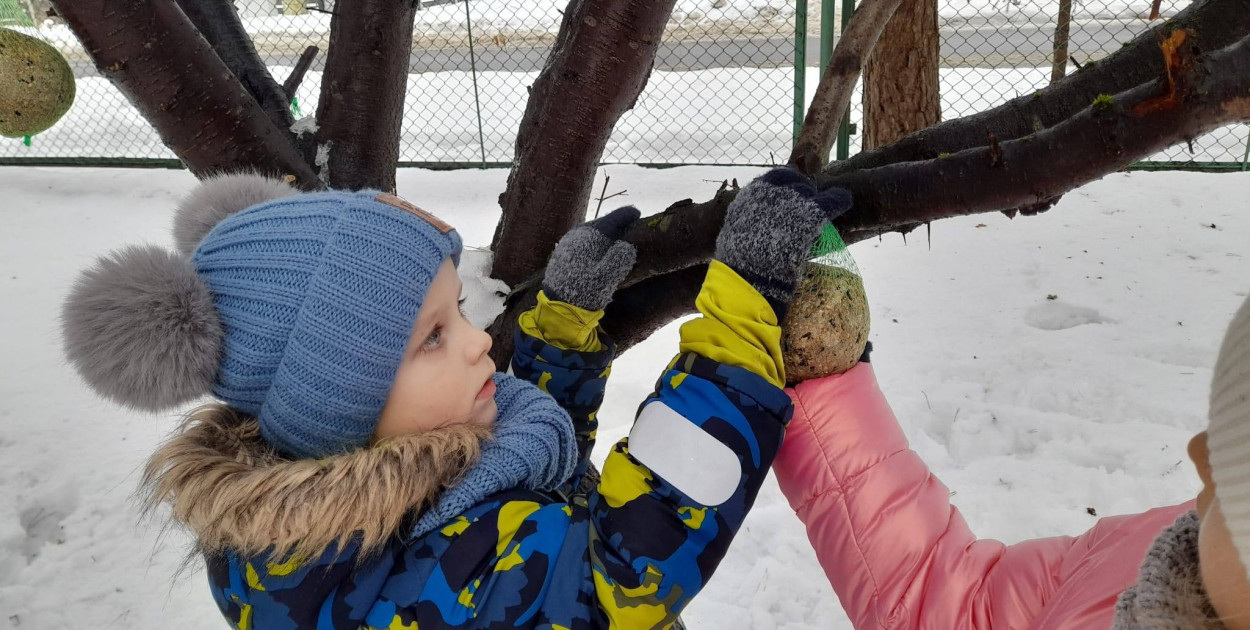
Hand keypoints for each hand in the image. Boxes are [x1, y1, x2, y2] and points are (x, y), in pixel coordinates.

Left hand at [541, 206, 639, 311]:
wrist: (557, 305)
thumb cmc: (583, 292)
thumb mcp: (605, 279)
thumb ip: (619, 259)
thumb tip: (626, 245)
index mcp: (590, 236)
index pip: (612, 219)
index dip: (626, 215)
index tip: (637, 213)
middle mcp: (578, 234)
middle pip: (601, 222)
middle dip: (615, 223)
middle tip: (629, 225)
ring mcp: (568, 241)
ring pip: (591, 230)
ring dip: (604, 232)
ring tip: (616, 237)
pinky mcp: (563, 251)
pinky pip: (583, 239)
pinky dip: (595, 240)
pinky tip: (599, 249)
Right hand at [714, 168, 852, 318]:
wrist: (750, 276)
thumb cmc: (738, 262)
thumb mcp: (734, 234)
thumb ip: (744, 221)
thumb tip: (746, 224)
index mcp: (753, 195)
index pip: (776, 178)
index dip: (788, 185)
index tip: (792, 193)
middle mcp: (773, 192)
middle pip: (796, 184)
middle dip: (803, 194)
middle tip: (807, 209)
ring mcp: (794, 201)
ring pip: (812, 191)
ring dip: (817, 200)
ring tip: (823, 209)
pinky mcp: (812, 213)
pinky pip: (833, 199)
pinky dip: (840, 199)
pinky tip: (844, 200)